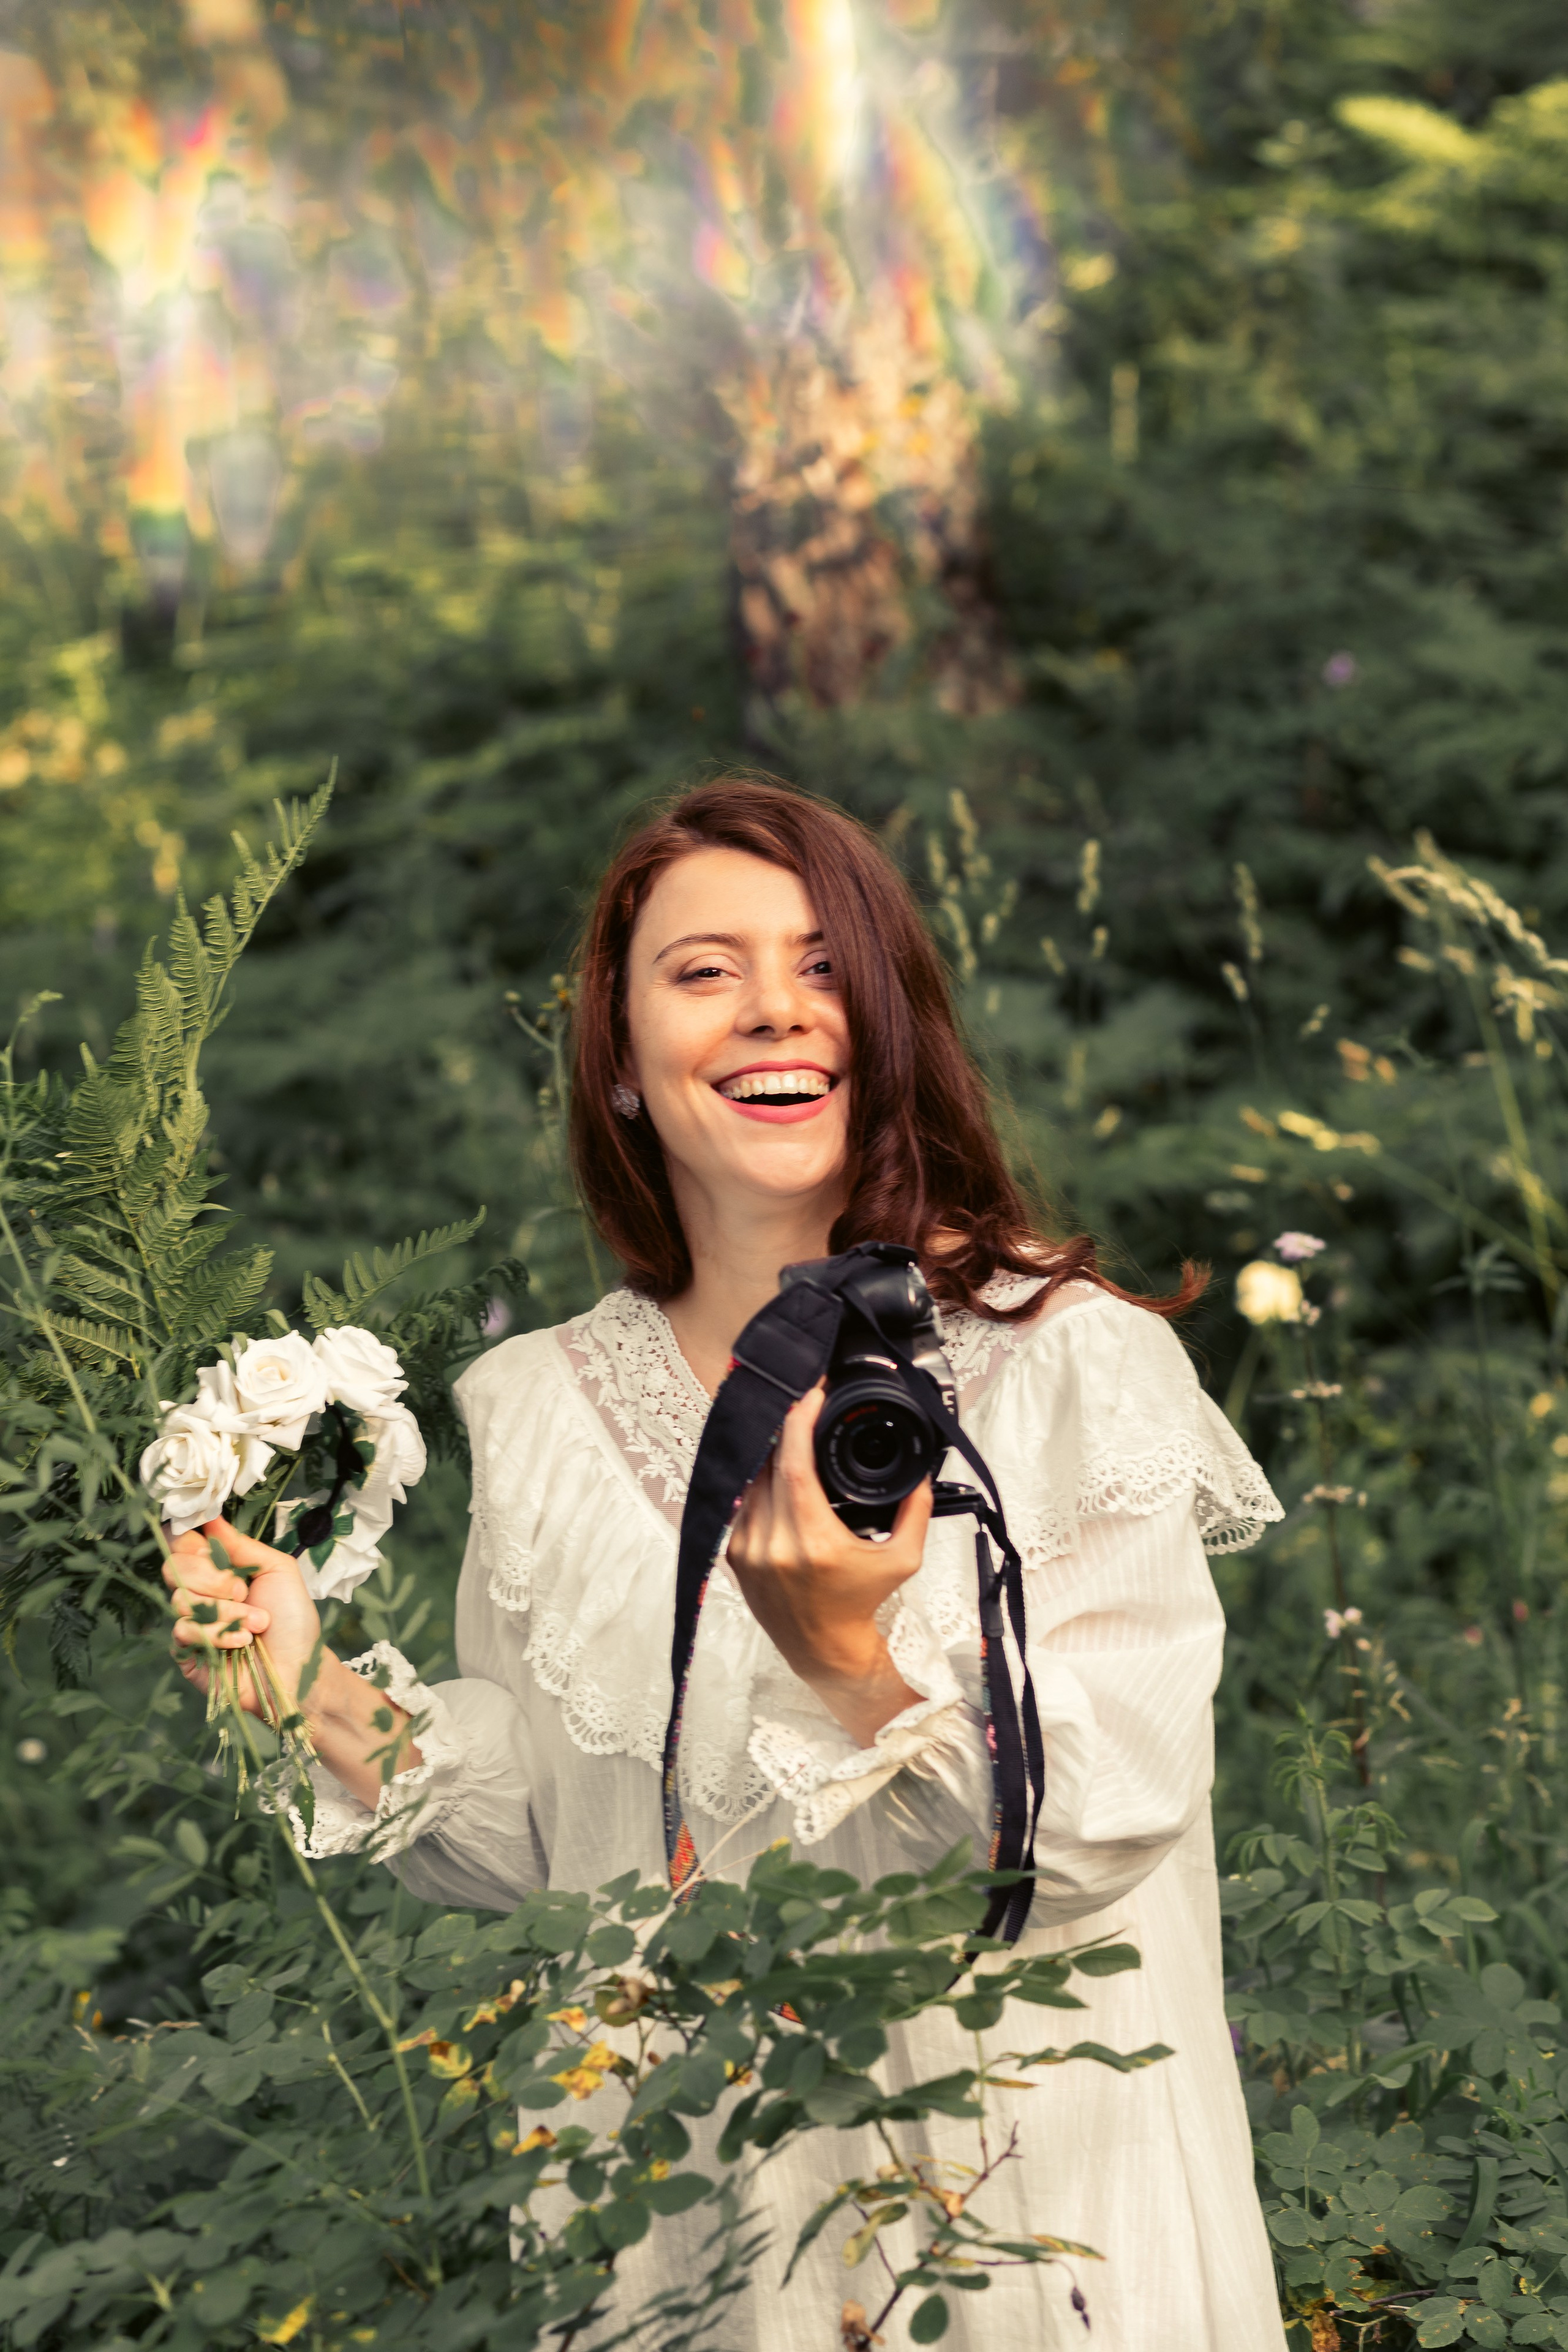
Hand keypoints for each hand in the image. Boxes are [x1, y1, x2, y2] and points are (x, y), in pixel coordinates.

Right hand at [164, 1516, 323, 1719]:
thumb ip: (242, 1545)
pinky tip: (242, 1642)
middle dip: (214, 1578)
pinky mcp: (186, 1653)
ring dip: (227, 1611)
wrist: (300, 1669)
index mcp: (218, 1569)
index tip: (212, 1551)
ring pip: (180, 1600)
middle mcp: (199, 1593)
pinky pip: (183, 1631)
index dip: (191, 1544)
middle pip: (173, 1567)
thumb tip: (211, 1517)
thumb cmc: (293, 1619)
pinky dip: (217, 1634)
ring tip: (257, 1623)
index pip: (182, 1544)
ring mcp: (190, 1623)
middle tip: (244, 1592)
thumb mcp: (278, 1570)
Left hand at [726, 1386, 932, 1744]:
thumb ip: (915, 1512)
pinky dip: (759, 1481)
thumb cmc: (861, 1602)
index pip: (794, 1463)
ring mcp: (749, 1549)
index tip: (811, 1394)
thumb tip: (921, 1473)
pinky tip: (775, 1469)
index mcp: (814, 1541)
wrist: (822, 1647)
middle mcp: (774, 1544)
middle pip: (770, 1463)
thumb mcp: (902, 1560)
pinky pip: (743, 1502)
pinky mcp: (735, 1555)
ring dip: (771, 1453)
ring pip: (752, 1480)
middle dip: (787, 1428)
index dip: (798, 1421)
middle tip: (804, 1405)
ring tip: (792, 1433)